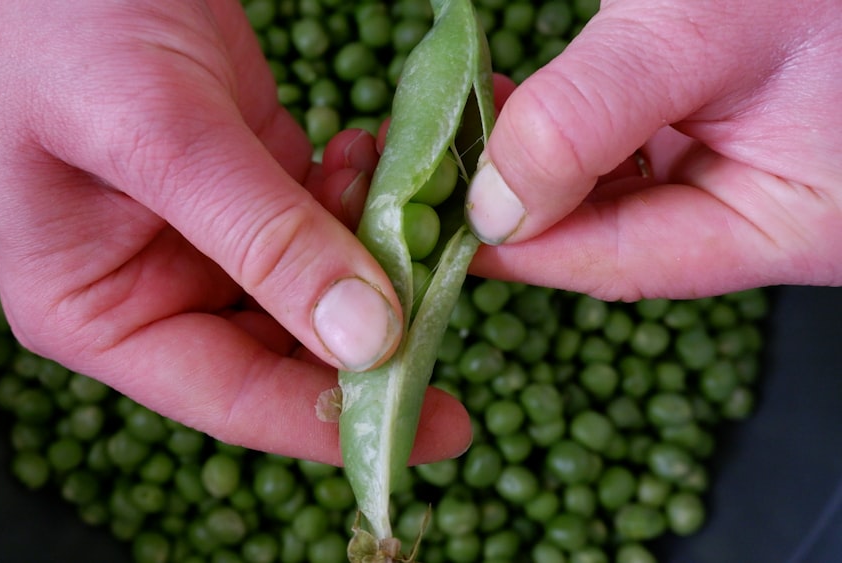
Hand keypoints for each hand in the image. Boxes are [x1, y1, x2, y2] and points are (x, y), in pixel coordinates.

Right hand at [0, 0, 470, 464]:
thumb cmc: (48, 25)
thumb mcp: (158, 134)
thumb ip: (260, 237)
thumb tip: (364, 339)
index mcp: (101, 312)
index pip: (231, 395)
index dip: (331, 421)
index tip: (434, 431)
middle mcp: (156, 287)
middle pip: (285, 348)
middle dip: (370, 328)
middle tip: (450, 299)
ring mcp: (208, 234)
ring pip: (317, 283)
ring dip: (374, 251)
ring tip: (412, 203)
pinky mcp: (247, 179)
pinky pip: (323, 214)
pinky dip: (360, 194)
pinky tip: (371, 154)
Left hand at [465, 0, 841, 299]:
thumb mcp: (697, 35)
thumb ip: (585, 122)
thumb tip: (491, 206)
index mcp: (785, 227)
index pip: (623, 262)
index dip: (521, 251)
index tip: (437, 227)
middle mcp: (762, 214)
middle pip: (611, 235)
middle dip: (521, 203)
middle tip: (438, 169)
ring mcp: (742, 171)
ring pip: (612, 194)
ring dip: (537, 164)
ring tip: (471, 122)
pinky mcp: (718, 129)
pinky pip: (627, 151)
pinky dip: (567, 132)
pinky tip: (519, 101)